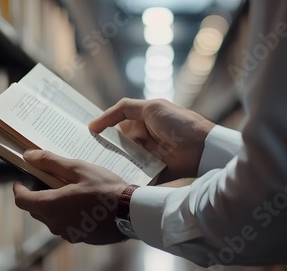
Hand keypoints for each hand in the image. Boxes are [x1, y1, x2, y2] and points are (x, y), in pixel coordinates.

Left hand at [13, 150, 127, 244]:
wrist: (131, 212)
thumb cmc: (105, 188)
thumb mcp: (77, 169)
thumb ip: (50, 162)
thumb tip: (28, 156)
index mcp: (51, 206)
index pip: (21, 200)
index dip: (19, 188)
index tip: (22, 179)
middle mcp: (55, 224)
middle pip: (35, 209)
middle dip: (38, 194)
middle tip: (51, 179)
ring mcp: (68, 233)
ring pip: (51, 218)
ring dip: (53, 204)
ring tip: (70, 189)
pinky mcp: (80, 238)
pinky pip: (65, 224)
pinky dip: (66, 213)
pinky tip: (82, 202)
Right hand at [89, 98, 214, 182]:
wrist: (203, 149)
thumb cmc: (178, 123)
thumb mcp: (151, 107)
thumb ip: (123, 109)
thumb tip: (95, 123)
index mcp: (143, 121)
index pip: (116, 125)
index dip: (102, 129)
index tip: (83, 136)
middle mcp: (143, 138)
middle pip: (117, 144)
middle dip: (103, 148)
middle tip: (83, 154)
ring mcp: (147, 156)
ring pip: (123, 160)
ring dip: (112, 162)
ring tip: (92, 167)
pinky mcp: (152, 173)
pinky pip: (134, 174)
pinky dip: (124, 175)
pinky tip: (109, 178)